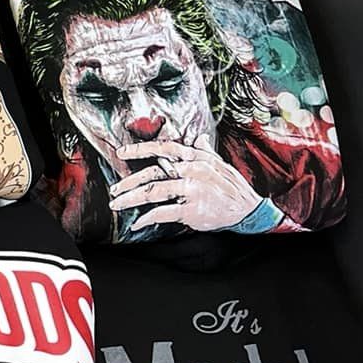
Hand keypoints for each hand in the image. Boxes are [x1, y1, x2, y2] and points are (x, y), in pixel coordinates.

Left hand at [111, 140, 263, 232]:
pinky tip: (137, 223)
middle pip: (153, 173)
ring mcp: (192, 189)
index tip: (121, 152)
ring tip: (117, 205)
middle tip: (114, 190)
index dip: (141, 149)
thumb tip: (198, 138)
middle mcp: (193, 170)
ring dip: (130, 199)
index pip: (164, 149)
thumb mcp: (219, 165)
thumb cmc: (231, 187)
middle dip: (129, 182)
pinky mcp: (192, 209)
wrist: (248, 210)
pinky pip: (161, 213)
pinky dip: (146, 219)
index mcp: (197, 158)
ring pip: (152, 192)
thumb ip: (204, 152)